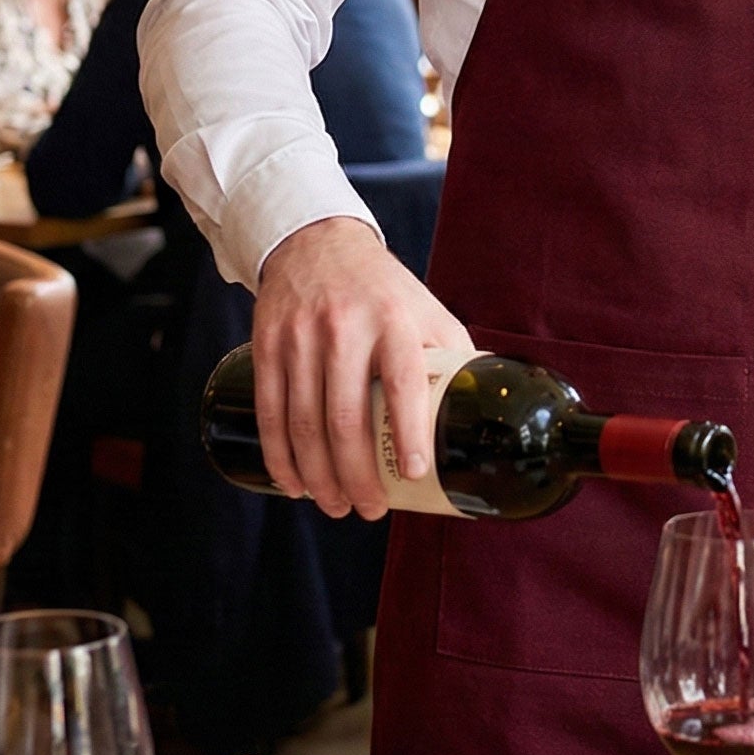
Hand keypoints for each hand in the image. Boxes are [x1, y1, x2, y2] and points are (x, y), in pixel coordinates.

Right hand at [253, 216, 473, 520]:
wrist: (317, 244)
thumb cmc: (383, 291)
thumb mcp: (426, 310)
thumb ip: (452, 358)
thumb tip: (486, 412)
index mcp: (395, 321)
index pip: (404, 384)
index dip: (410, 434)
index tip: (416, 473)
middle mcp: (345, 328)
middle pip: (346, 418)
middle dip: (357, 476)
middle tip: (369, 510)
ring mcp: (301, 336)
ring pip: (304, 422)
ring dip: (318, 476)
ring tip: (335, 506)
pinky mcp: (267, 344)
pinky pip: (269, 411)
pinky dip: (279, 456)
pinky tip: (293, 483)